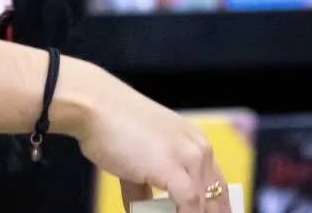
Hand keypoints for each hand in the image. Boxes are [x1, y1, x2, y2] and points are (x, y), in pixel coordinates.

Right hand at [53, 61, 227, 212]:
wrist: (94, 108)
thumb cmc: (110, 127)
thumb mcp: (138, 158)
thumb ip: (146, 184)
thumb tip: (141, 206)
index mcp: (195, 142)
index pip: (217, 185)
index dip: (216, 209)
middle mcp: (198, 148)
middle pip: (217, 199)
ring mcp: (188, 157)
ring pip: (205, 206)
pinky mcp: (173, 169)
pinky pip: (188, 207)